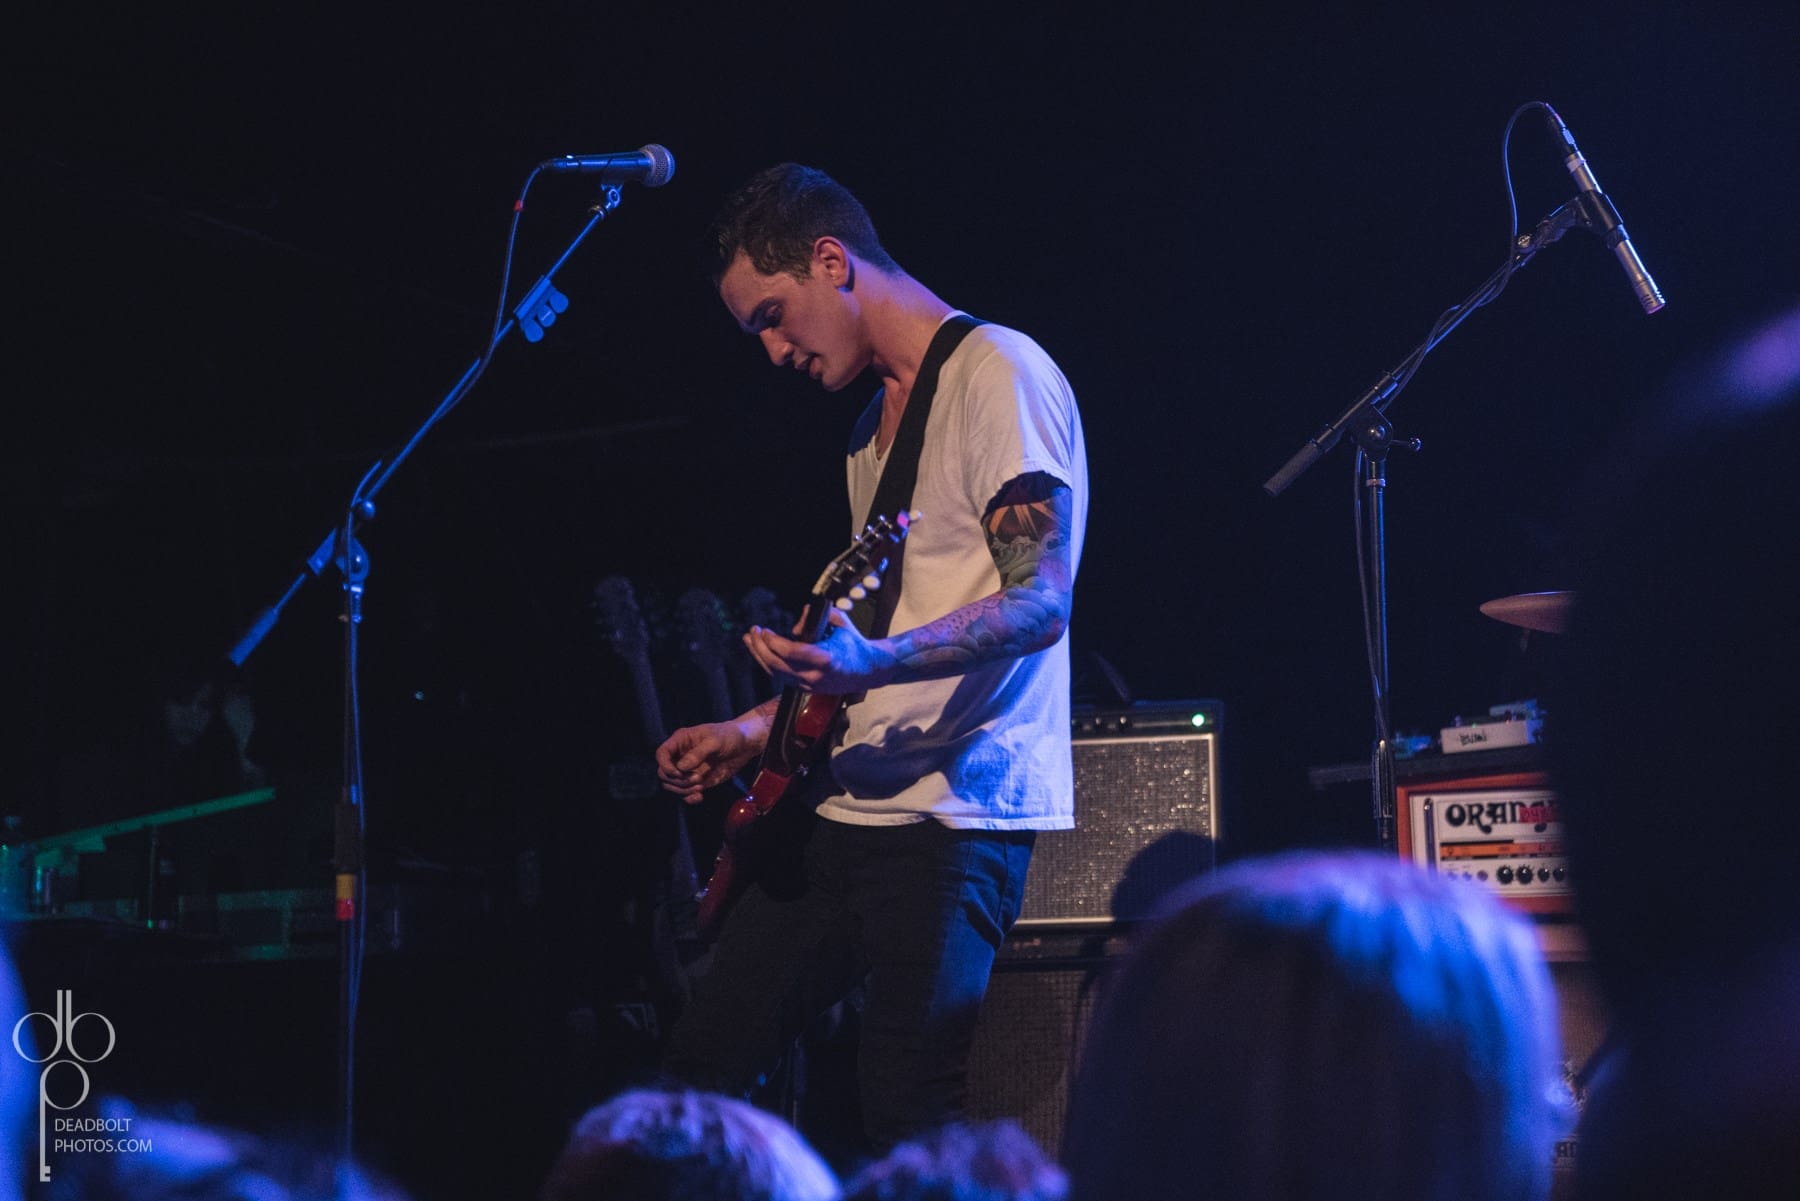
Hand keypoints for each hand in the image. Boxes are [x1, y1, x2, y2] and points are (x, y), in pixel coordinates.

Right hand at [655, 718, 765, 803]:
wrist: (744, 746)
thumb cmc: (729, 736)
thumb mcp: (714, 740)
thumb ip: (698, 753)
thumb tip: (682, 767)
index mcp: (680, 741)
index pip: (661, 754)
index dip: (665, 765)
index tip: (678, 772)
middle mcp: (680, 756)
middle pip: (664, 773)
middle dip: (677, 780)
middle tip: (696, 778)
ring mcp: (688, 770)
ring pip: (673, 786)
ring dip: (684, 790)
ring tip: (701, 785)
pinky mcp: (697, 782)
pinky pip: (685, 794)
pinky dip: (690, 798)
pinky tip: (700, 796)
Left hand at [743, 609, 899, 694]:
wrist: (868, 670)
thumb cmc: (854, 644)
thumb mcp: (840, 623)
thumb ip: (817, 618)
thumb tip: (797, 622)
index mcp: (826, 659)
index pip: (792, 653)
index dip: (774, 643)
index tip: (765, 631)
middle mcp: (815, 676)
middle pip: (778, 665)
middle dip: (761, 648)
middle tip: (754, 631)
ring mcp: (809, 685)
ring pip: (776, 673)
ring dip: (759, 656)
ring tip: (749, 639)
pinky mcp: (806, 689)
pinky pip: (781, 677)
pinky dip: (768, 663)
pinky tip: (760, 651)